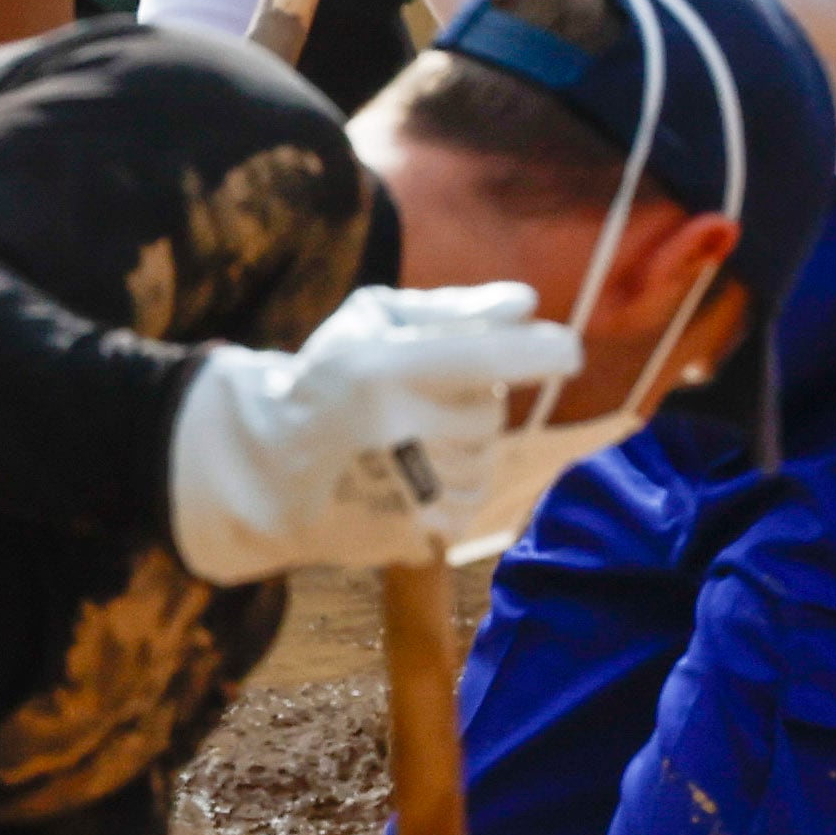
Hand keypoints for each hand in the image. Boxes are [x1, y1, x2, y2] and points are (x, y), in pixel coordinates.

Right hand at [165, 281, 584, 584]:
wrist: (268, 473)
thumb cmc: (326, 381)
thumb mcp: (369, 323)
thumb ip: (449, 309)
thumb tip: (526, 304)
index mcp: (382, 368)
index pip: (491, 355)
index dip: (542, 350)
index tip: (567, 351)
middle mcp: (396, 428)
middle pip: (488, 411)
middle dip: (469, 402)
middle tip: (420, 401)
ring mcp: (406, 487)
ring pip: (484, 458)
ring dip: (462, 446)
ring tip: (409, 441)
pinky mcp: (413, 529)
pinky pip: (471, 499)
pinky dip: (452, 486)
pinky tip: (411, 476)